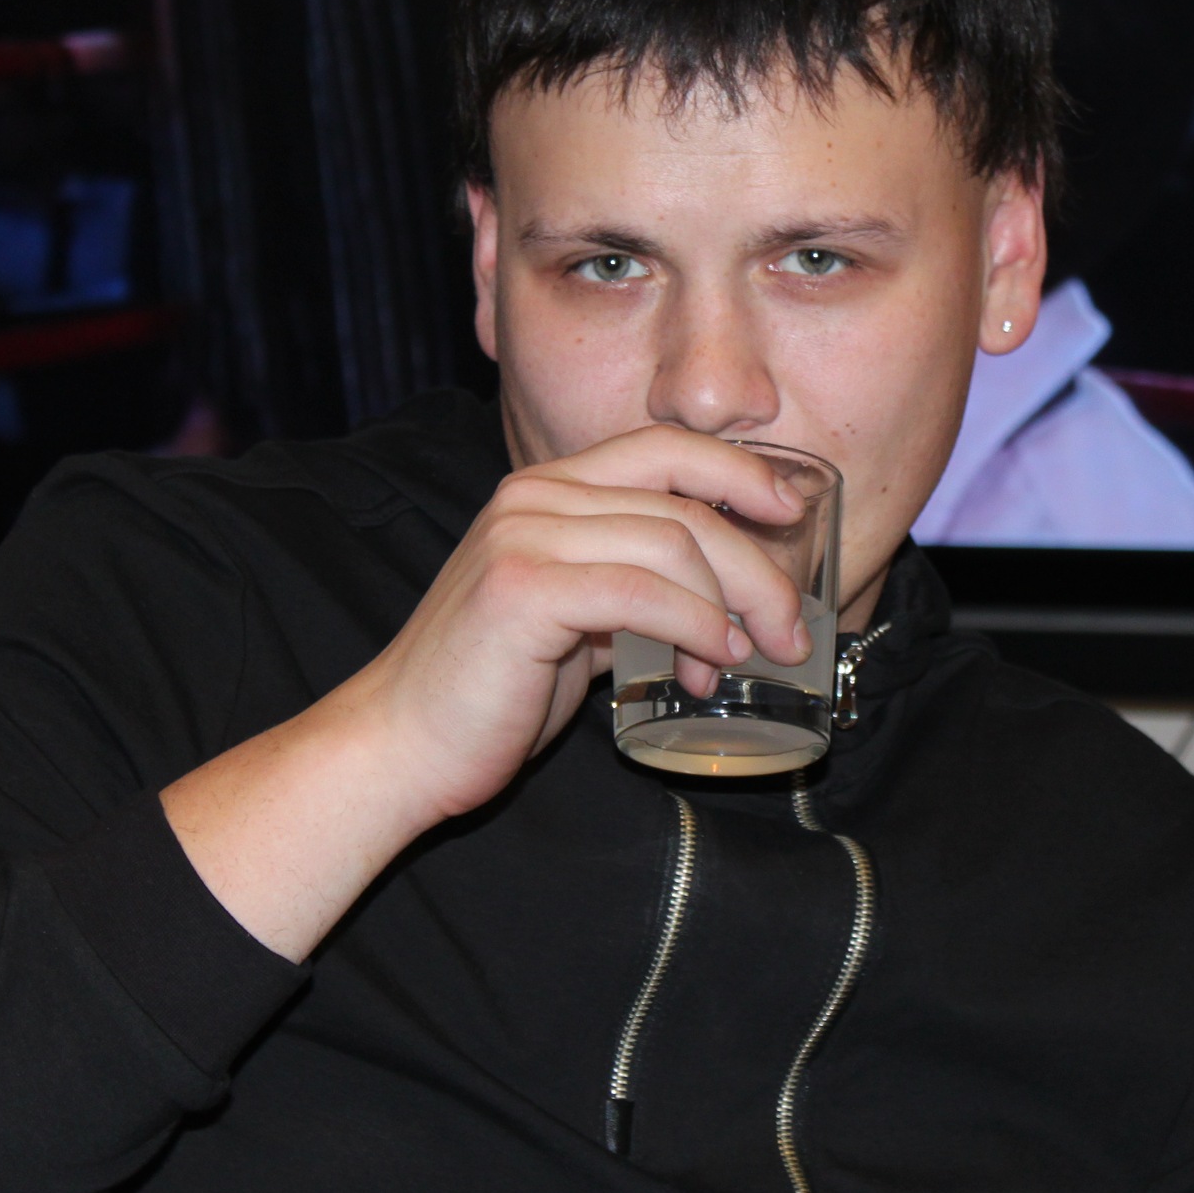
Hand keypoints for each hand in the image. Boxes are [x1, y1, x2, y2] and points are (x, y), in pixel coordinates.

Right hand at [161, 426, 807, 958]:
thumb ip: (630, 588)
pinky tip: (710, 662)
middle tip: (791, 631)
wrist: (401, 746)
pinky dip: (695, 626)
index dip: (737, 471)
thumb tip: (722, 601)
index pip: (662, 446)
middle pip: (682, 502)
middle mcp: (532, 496)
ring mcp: (524, 535)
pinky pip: (643, 592)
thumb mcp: (574, 619)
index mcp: (543, 489)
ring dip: (730, 606)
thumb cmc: (492, 692)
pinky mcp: (523, 588)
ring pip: (673, 543)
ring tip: (740, 662)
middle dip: (756, 566)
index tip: (791, 513)